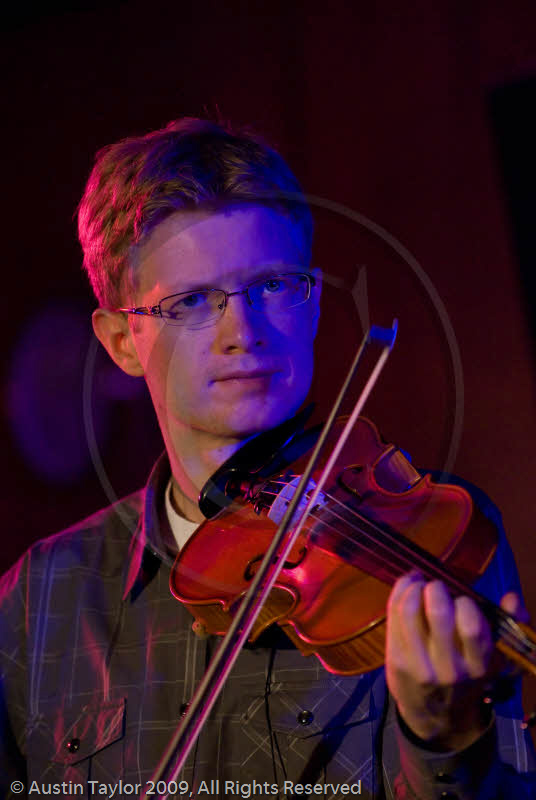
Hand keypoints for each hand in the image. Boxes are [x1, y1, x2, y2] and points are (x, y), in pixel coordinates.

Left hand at [385, 572, 525, 750]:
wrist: (437, 715)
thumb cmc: (467, 674)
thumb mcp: (494, 658)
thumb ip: (506, 625)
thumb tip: (511, 598)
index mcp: (478, 664)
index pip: (471, 626)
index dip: (464, 603)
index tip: (460, 599)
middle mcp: (449, 667)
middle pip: (438, 613)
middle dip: (436, 589)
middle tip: (436, 586)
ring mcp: (419, 664)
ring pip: (409, 611)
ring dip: (412, 587)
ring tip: (418, 584)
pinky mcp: (396, 659)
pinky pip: (393, 616)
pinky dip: (399, 593)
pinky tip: (406, 589)